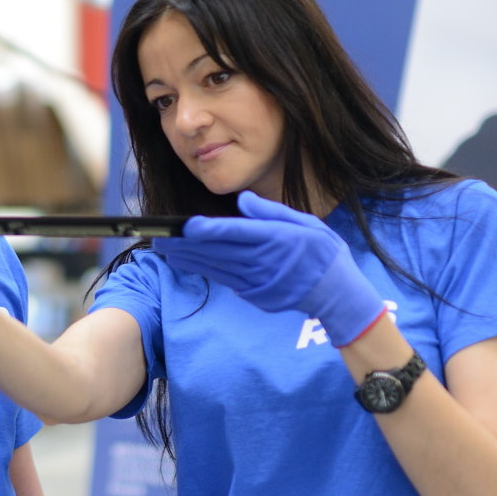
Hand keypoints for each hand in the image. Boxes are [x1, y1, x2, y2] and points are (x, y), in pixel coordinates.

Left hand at [152, 192, 383, 345]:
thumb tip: (244, 200)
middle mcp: (265, 262)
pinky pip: (225, 280)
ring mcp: (259, 281)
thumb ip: (272, 212)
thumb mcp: (306, 223)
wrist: (337, 294)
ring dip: (188, 259)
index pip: (238, 233)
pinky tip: (187, 263)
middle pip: (219, 252)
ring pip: (216, 268)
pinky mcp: (255, 295)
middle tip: (159, 238)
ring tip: (164, 250)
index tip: (186, 226)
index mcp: (278, 239)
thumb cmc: (323, 252)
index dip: (210, 230)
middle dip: (187, 246)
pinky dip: (204, 270)